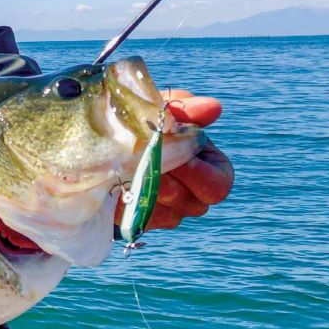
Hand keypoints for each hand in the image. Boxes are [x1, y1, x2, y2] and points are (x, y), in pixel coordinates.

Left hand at [118, 89, 233, 229]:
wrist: (108, 145)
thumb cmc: (147, 126)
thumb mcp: (162, 114)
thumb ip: (186, 109)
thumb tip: (213, 107)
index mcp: (211, 169)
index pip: (219, 184)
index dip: (197, 172)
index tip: (175, 156)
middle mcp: (195, 196)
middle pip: (192, 203)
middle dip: (166, 179)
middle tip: (143, 160)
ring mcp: (169, 212)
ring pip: (164, 211)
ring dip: (143, 185)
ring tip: (126, 164)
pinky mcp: (141, 221)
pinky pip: (138, 217)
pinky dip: (126, 197)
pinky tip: (115, 180)